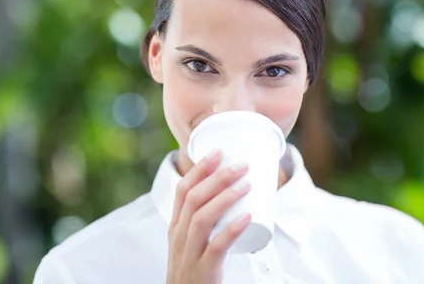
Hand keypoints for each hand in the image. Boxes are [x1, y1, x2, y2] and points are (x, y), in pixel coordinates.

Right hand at [166, 149, 251, 283]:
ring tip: (247, 185)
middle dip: (218, 178)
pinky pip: (217, 247)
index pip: (182, 190)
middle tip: (242, 165)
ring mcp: (189, 254)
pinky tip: (247, 217)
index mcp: (175, 226)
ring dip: (225, 197)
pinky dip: (232, 229)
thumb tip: (233, 193)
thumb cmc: (193, 269)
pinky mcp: (203, 270)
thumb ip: (204, 221)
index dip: (200, 169)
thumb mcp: (190, 242)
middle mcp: (179, 237)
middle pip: (194, 199)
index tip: (219, 152)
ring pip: (202, 218)